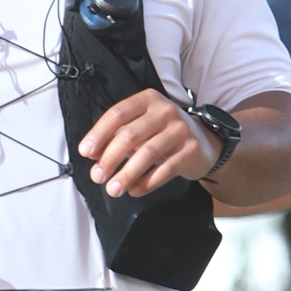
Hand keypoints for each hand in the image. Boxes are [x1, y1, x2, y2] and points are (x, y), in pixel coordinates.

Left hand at [79, 87, 222, 198]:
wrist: (205, 143)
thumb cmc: (164, 134)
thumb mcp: (142, 127)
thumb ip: (118, 136)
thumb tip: (93, 155)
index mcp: (147, 100)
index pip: (117, 114)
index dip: (99, 134)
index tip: (85, 153)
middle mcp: (165, 110)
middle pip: (130, 135)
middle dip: (110, 158)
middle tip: (97, 177)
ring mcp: (181, 129)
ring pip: (148, 153)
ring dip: (127, 174)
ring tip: (113, 189)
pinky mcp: (192, 149)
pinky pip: (166, 169)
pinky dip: (148, 182)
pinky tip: (135, 190)